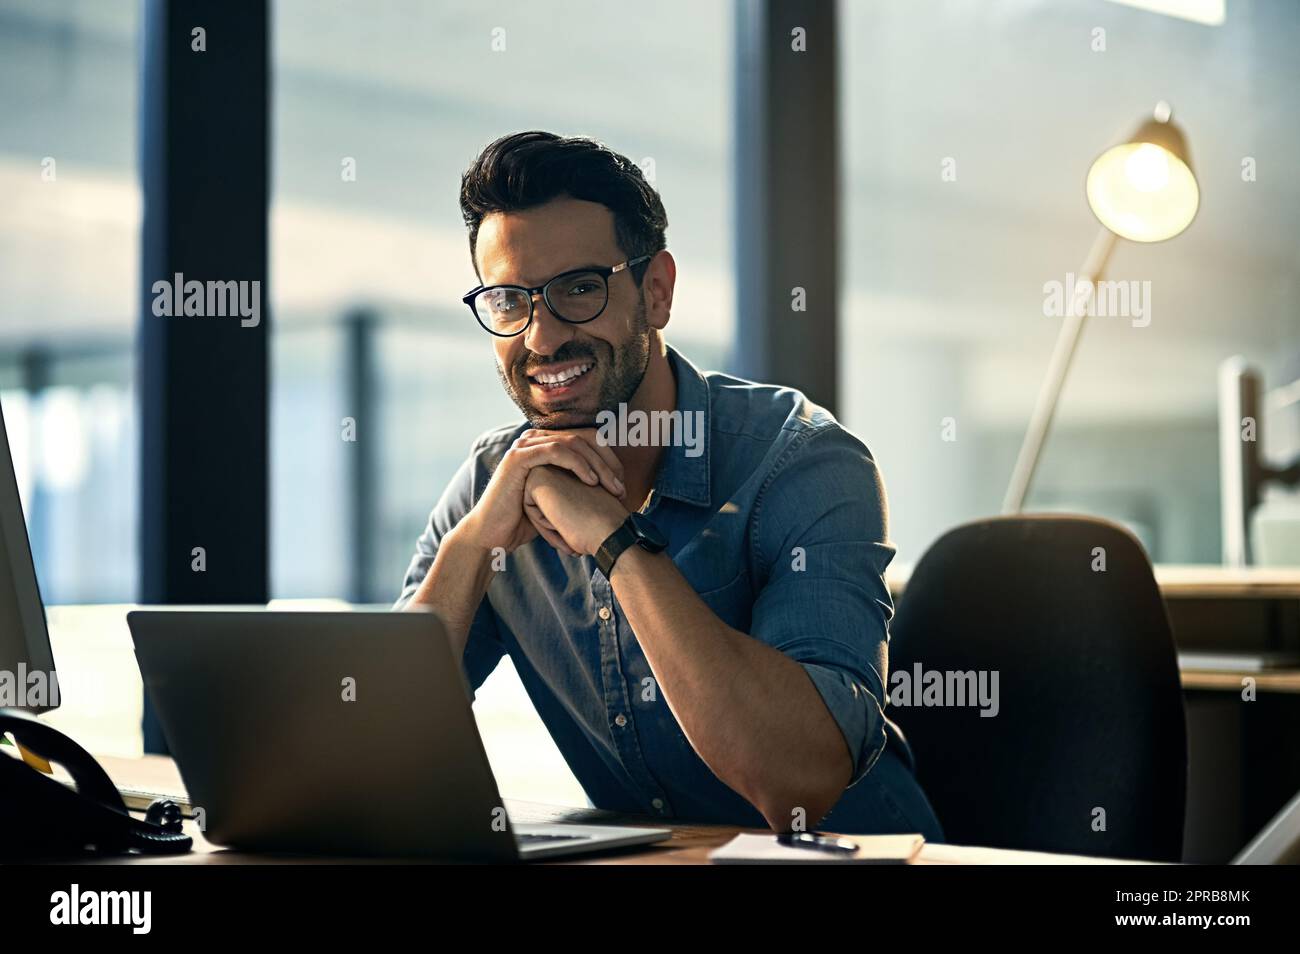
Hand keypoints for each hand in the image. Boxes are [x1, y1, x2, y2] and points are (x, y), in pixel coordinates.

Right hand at [458, 428, 624, 553]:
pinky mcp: (519, 457)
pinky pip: (556, 451)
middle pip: (583, 437)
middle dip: (607, 462)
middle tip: (621, 487)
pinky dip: (578, 464)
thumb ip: (575, 485)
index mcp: (545, 445)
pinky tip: (592, 482)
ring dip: (598, 464)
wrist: (493, 534)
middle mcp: (534, 440)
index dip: (608, 458)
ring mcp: (525, 445)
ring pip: (573, 443)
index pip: (586, 439)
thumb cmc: (525, 520)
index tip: (622, 483)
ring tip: (611, 487)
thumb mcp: (557, 499)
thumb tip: (608, 487)